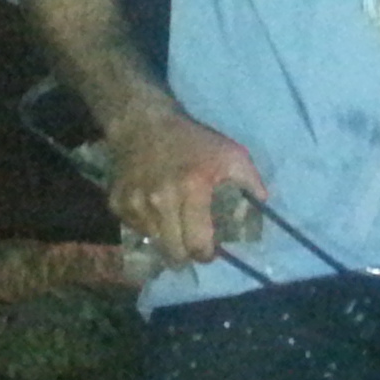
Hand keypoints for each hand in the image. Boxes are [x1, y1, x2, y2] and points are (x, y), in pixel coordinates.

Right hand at [107, 108, 265, 264]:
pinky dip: (147, 228)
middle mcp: (160, 200)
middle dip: (186, 256)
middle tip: (192, 246)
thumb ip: (250, 181)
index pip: (198, 244)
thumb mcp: (231, 153)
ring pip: (154, 243)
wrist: (142, 123)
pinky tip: (156, 214)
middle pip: (174, 253)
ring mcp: (135, 203)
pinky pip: (135, 230)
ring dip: (166, 240)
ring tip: (175, 227)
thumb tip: (262, 205)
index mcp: (192, 189)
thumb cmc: (192, 141)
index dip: (206, 255)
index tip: (210, 251)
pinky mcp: (116, 202)